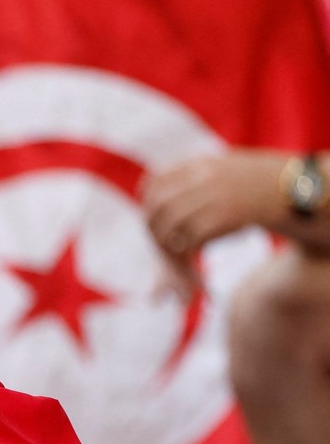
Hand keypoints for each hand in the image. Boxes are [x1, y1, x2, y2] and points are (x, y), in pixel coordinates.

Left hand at [143, 150, 288, 263]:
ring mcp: (211, 196)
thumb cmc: (260, 186)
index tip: (155, 222)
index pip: (153, 183)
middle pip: (155, 210)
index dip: (148, 205)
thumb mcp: (224, 169)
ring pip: (168, 230)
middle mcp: (201, 177)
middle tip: (166, 254)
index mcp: (199, 164)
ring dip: (169, 256)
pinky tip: (198, 279)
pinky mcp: (222, 217)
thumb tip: (146, 191)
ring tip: (182, 271)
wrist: (297, 191)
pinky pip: (188, 243)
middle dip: (154, 236)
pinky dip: (187, 263)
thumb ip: (190, 179)